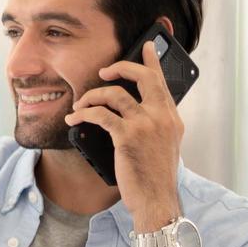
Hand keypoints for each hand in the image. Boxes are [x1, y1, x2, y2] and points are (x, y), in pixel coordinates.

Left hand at [63, 37, 184, 220]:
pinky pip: (100, 114)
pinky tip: (75, 118)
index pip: (162, 82)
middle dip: (120, 68)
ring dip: (92, 96)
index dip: (152, 61)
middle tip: (103, 71)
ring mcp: (146, 125)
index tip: (145, 45)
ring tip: (80, 105)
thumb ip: (154, 125)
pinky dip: (84, 114)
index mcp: (172, 118)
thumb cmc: (155, 177)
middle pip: (143, 77)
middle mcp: (162, 117)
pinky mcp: (127, 137)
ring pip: (115, 94)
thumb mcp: (163, 146)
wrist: (156, 201)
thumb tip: (134, 110)